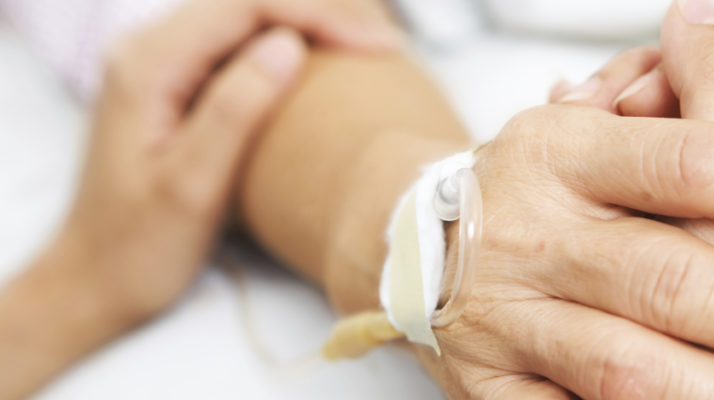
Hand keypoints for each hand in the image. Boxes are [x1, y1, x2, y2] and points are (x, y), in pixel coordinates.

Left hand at [65, 0, 397, 321]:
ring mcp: (161, 64)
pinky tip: (323, 58)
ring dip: (308, 22)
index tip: (377, 46)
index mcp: (146, 64)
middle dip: (321, 11)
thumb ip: (235, 109)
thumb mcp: (191, 186)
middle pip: (248, 1)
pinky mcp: (176, 84)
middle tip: (384, 42)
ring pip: (246, 16)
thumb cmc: (139, 247)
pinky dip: (288, 43)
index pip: (244, 6)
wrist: (94, 281)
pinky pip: (238, 43)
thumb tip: (289, 45)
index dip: (317, 15)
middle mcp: (148, 49)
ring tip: (366, 42)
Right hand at [409, 99, 713, 397]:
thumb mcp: (599, 113)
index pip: (690, 160)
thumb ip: (687, 87)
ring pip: (624, 364)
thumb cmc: (542, 184)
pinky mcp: (492, 385)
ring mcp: (509, 316)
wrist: (422, 241)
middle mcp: (535, 233)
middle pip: (670, 276)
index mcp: (565, 150)